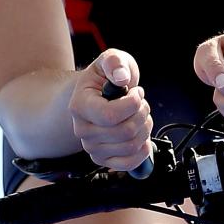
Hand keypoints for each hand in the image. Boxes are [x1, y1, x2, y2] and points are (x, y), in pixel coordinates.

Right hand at [69, 50, 153, 170]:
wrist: (98, 94)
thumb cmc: (105, 79)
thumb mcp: (111, 60)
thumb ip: (115, 62)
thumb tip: (121, 77)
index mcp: (79, 106)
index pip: (110, 116)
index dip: (132, 104)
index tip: (136, 92)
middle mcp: (82, 130)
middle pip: (124, 132)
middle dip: (142, 114)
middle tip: (141, 103)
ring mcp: (92, 147)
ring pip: (130, 146)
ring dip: (144, 128)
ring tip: (140, 115)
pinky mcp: (103, 159)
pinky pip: (128, 163)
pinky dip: (142, 149)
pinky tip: (141, 134)